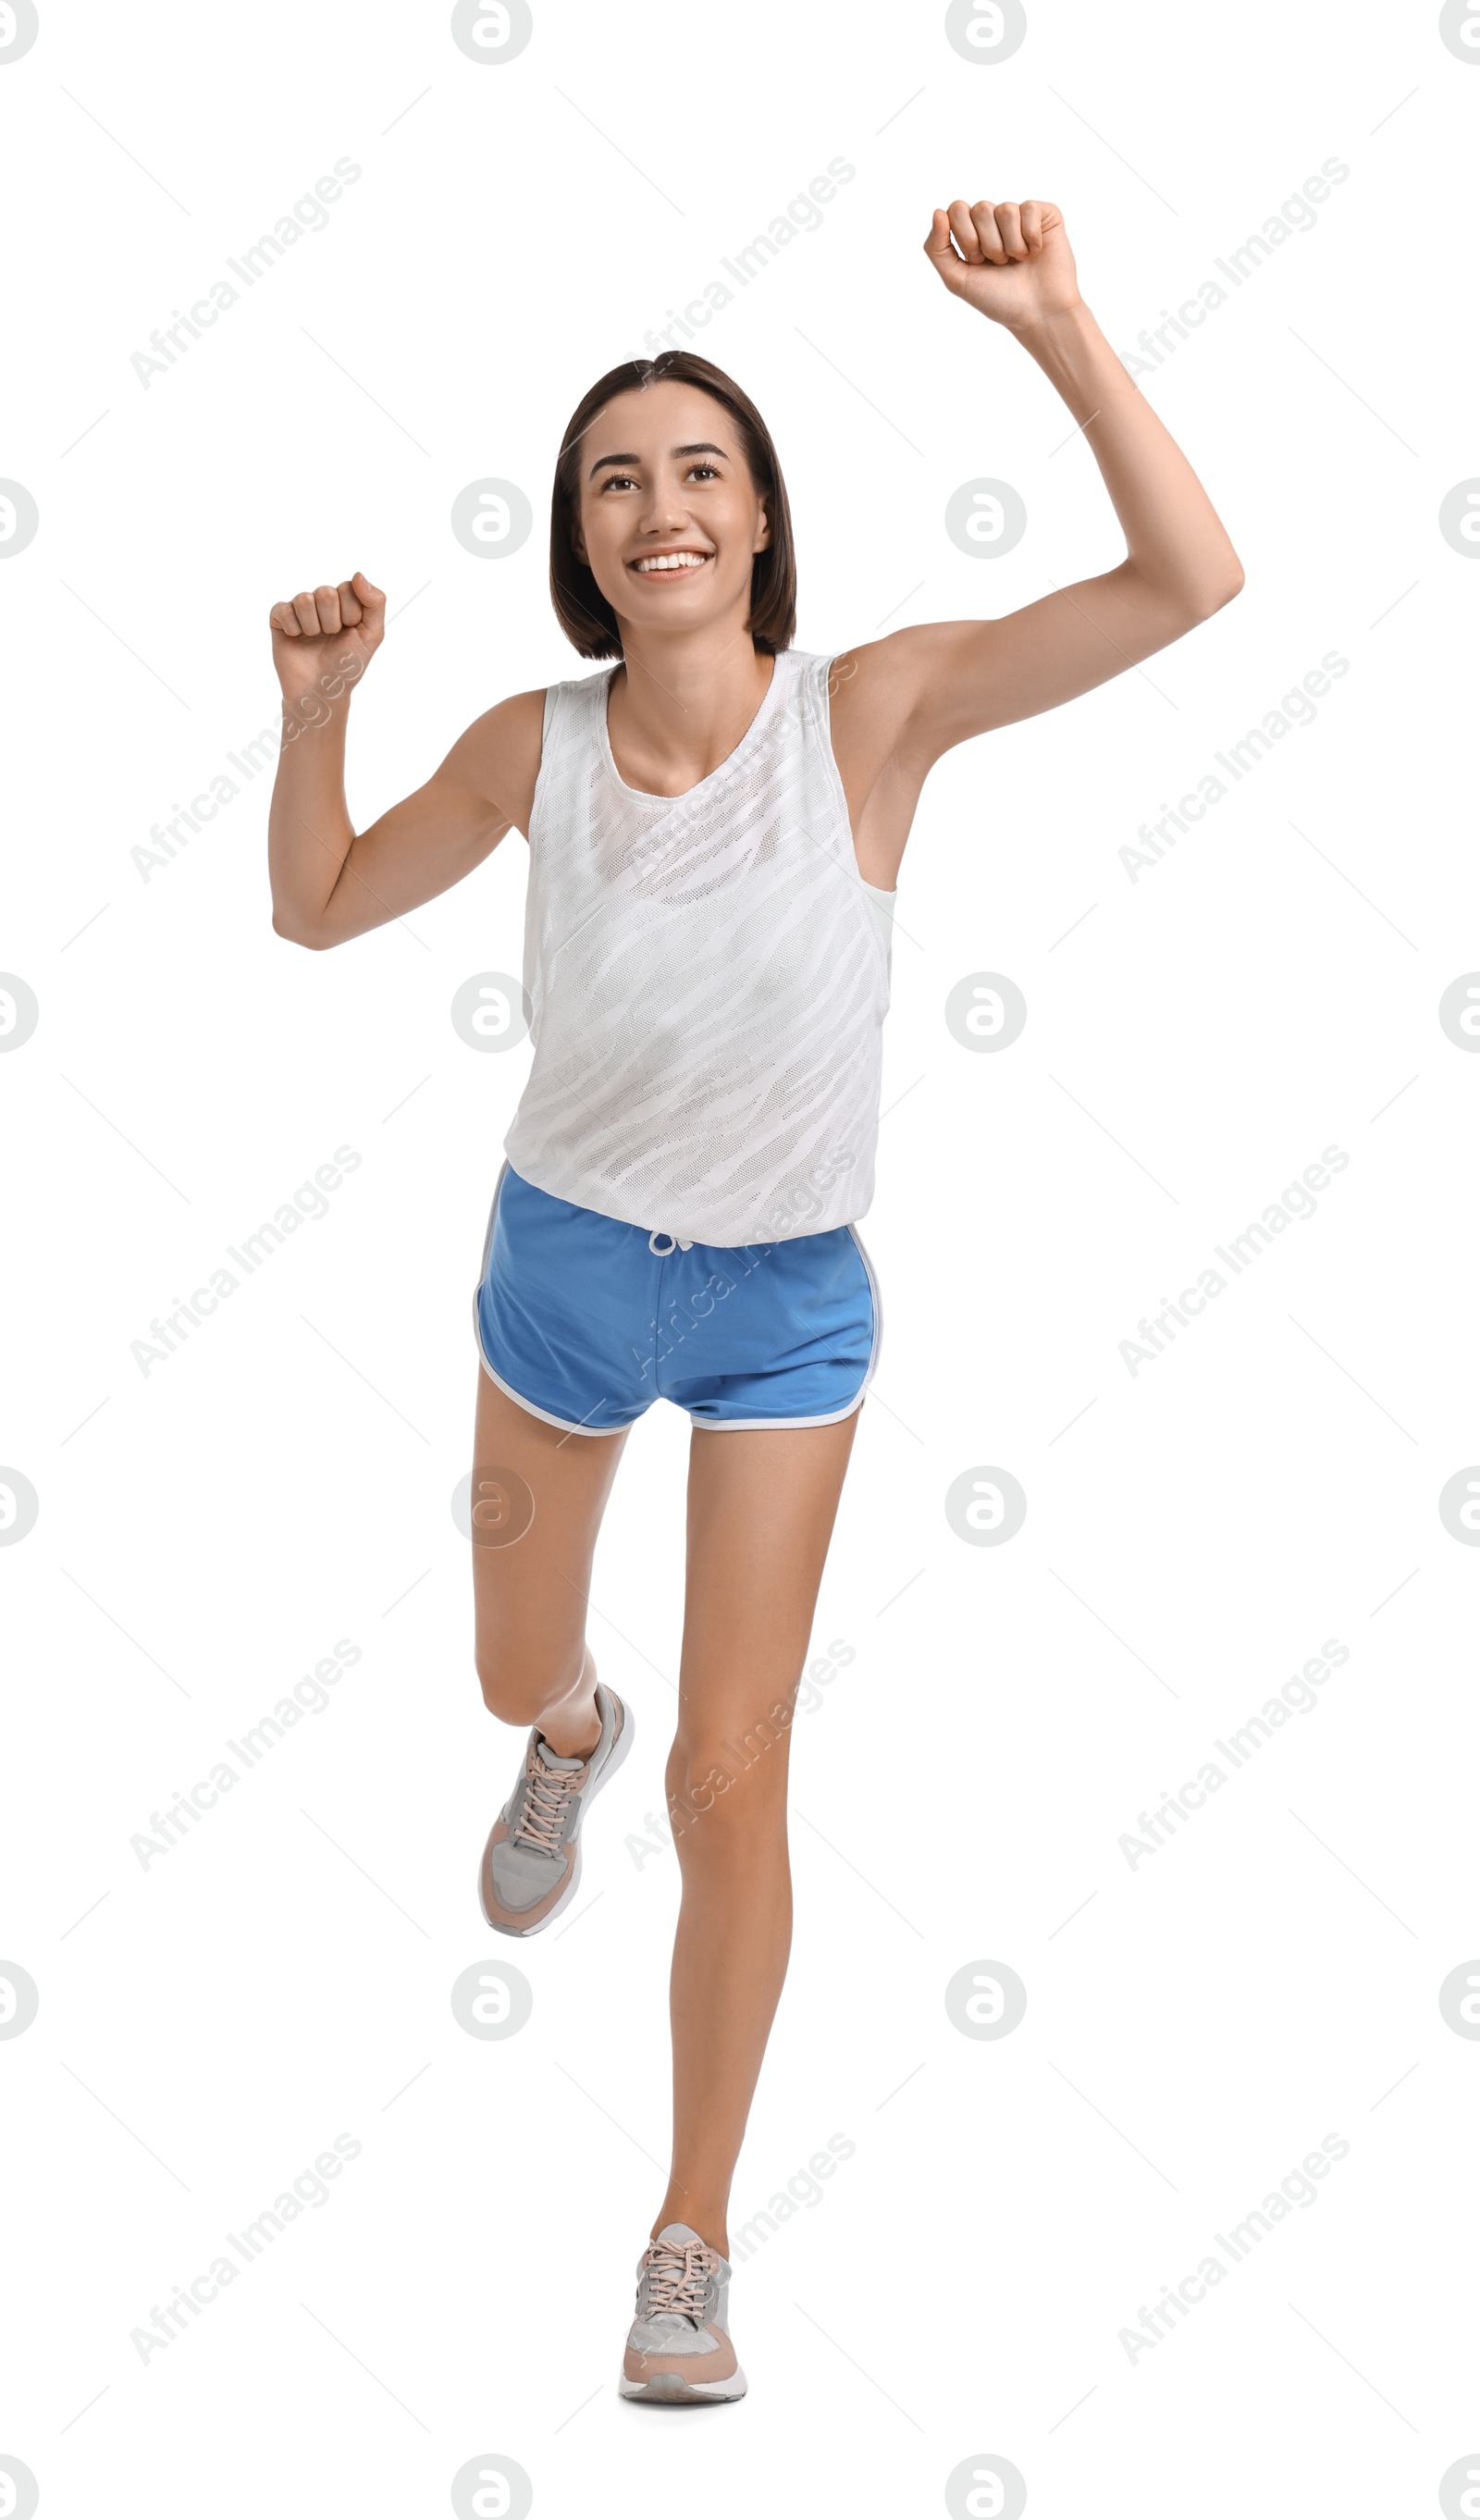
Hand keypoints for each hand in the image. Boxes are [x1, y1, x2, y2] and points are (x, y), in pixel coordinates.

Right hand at [268, 570, 385, 707]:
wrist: (321, 692)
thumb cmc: (346, 666)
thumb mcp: (372, 635)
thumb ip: (376, 602)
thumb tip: (357, 574)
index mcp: (344, 602)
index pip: (347, 587)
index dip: (351, 614)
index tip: (351, 631)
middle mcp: (322, 603)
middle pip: (325, 592)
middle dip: (332, 622)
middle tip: (331, 638)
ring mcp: (300, 609)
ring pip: (304, 600)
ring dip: (313, 627)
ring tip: (314, 640)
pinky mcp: (280, 618)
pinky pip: (284, 609)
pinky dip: (294, 629)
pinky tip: (296, 639)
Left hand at [923, 199, 1081, 330]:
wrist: (1037, 314)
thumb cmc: (999, 300)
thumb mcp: (958, 280)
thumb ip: (937, 249)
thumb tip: (937, 212)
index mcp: (972, 231)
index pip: (957, 209)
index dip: (966, 237)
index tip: (977, 261)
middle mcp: (994, 220)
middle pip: (980, 208)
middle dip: (989, 244)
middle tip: (1000, 264)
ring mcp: (1019, 215)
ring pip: (1005, 210)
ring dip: (1011, 245)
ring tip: (1018, 261)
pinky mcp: (1044, 214)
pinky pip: (1029, 209)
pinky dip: (1031, 237)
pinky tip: (1036, 252)